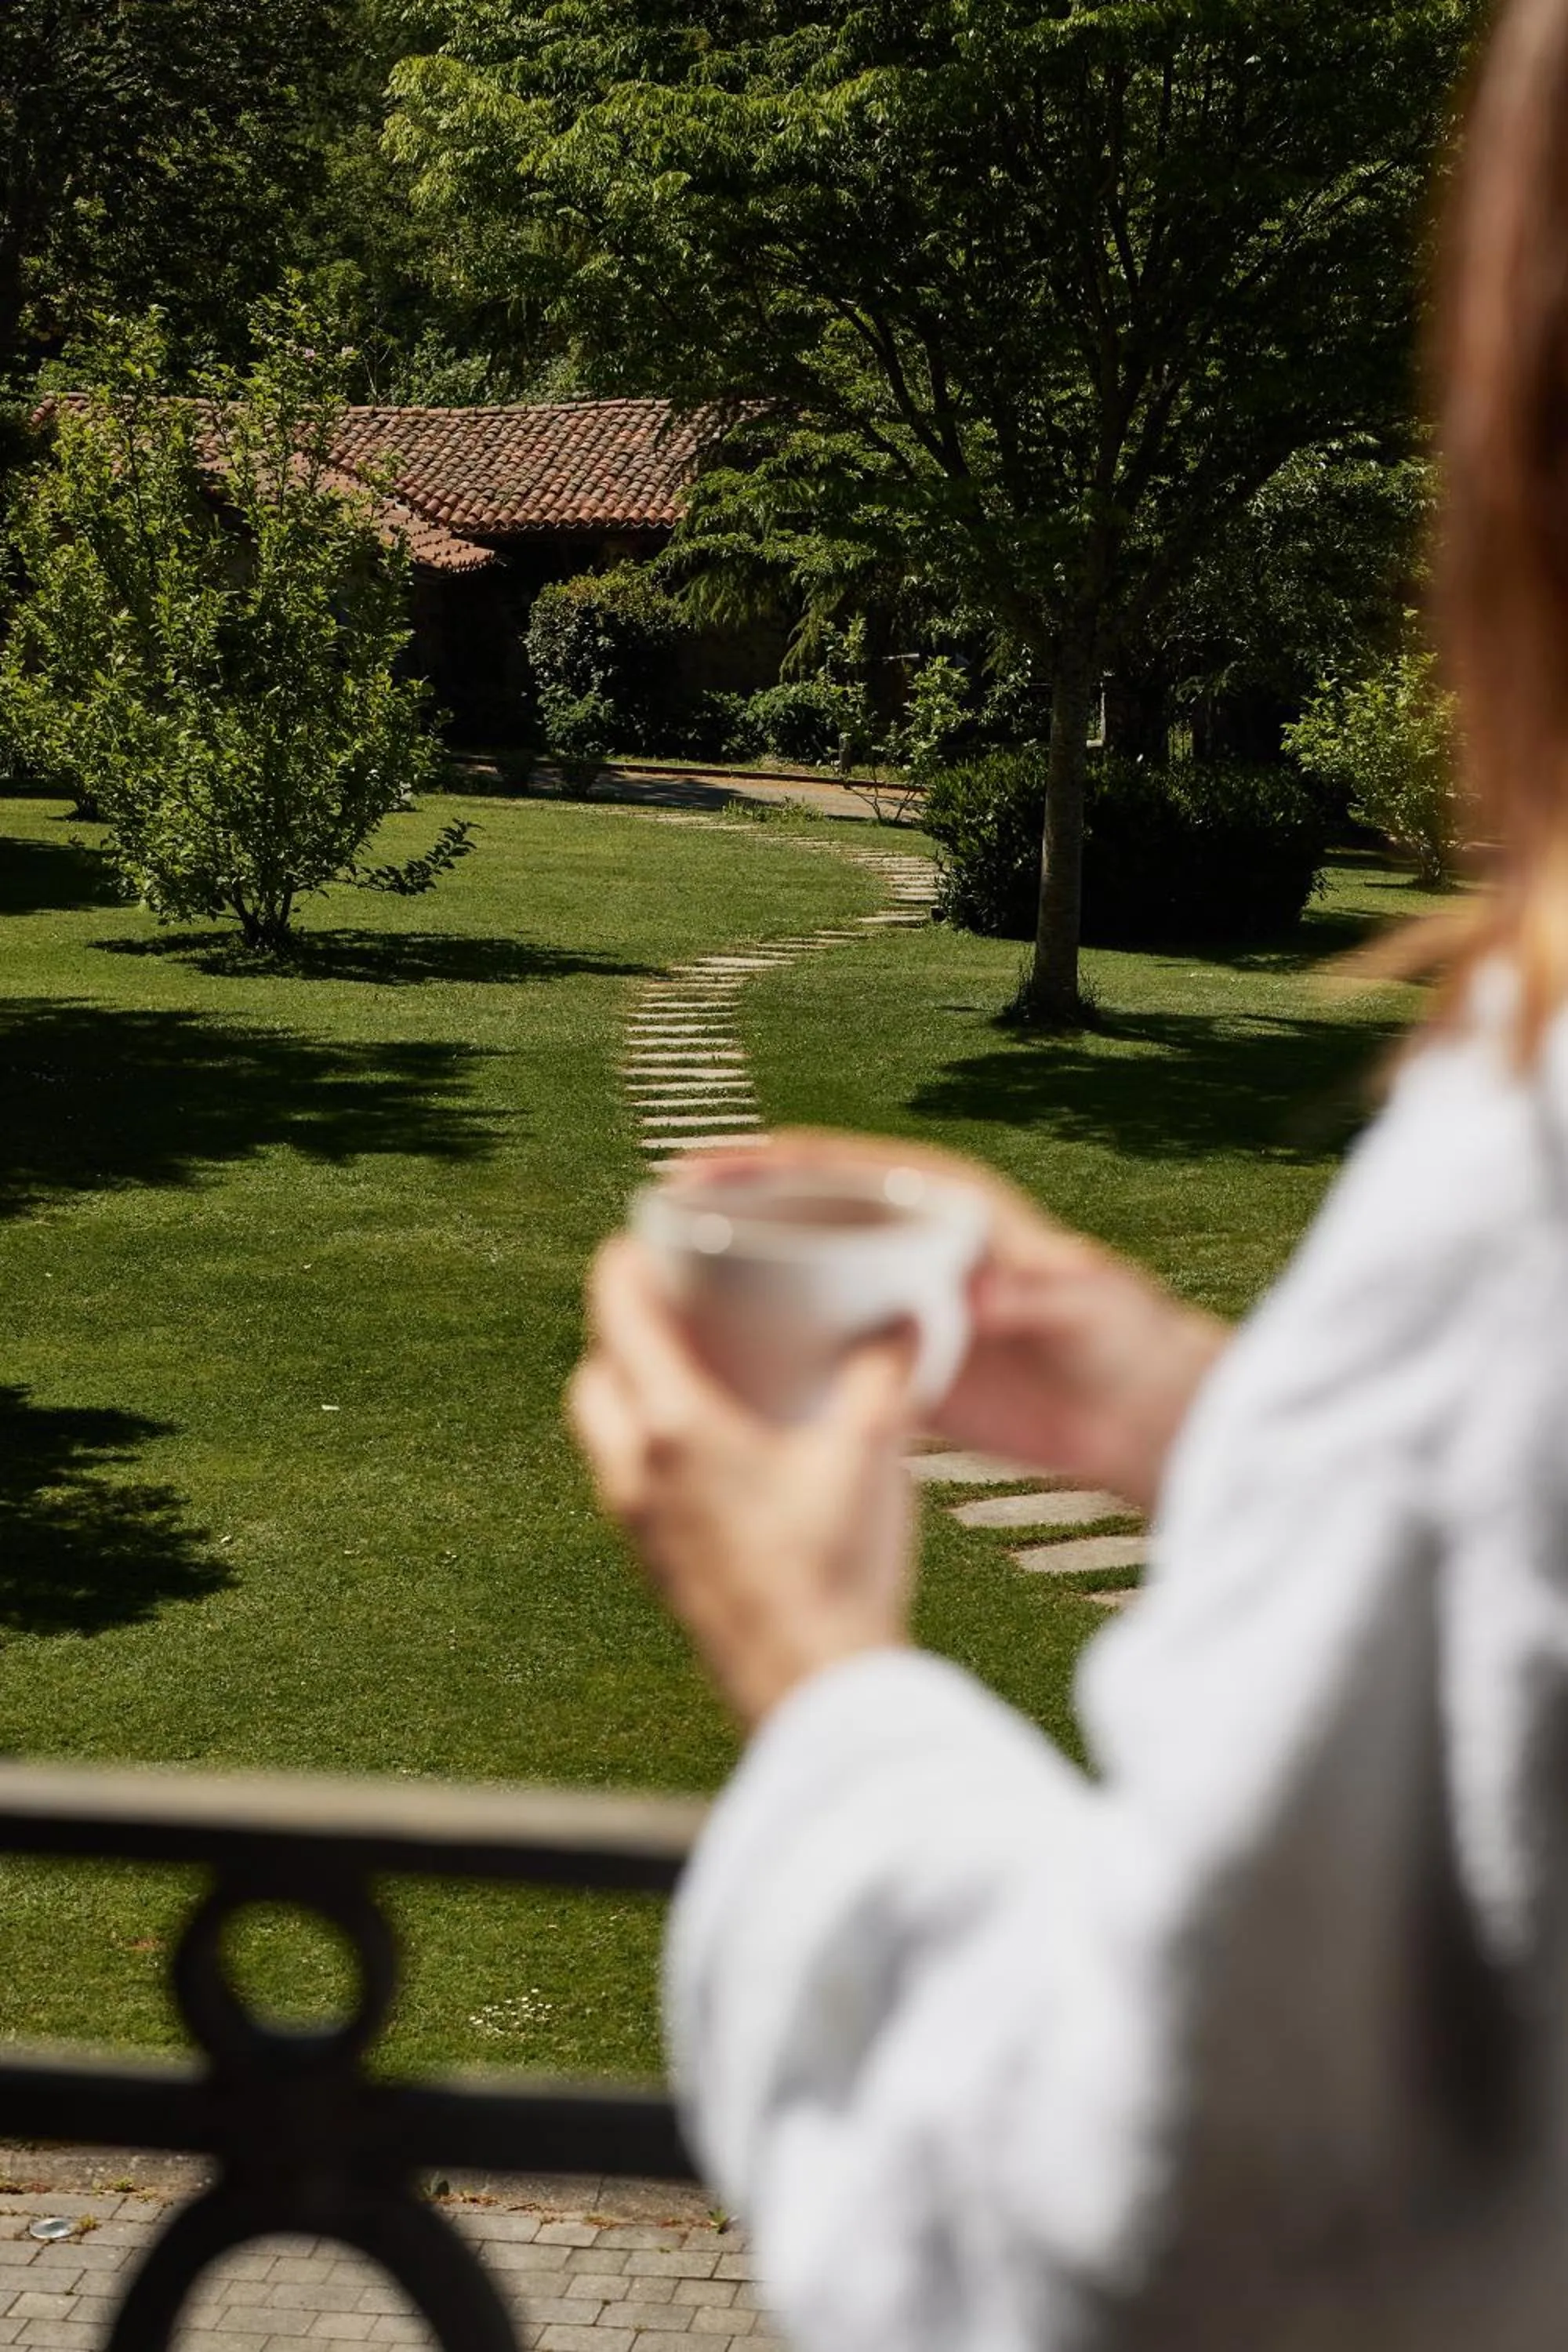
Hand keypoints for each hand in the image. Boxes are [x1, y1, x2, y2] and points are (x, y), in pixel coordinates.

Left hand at [570, 1237, 918, 1728]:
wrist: (814, 1691)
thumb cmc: (837, 1570)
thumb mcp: (869, 1455)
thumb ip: (884, 1376)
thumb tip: (906, 1314)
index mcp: (675, 1427)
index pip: (620, 1314)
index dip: (625, 1262)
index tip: (647, 1234)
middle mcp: (636, 1470)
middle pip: (595, 1373)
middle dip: (623, 1331)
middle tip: (675, 1304)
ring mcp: (639, 1524)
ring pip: (604, 1432)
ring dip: (630, 1391)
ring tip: (695, 1373)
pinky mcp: (656, 1565)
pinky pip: (629, 1480)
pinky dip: (650, 1445)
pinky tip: (717, 1452)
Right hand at [678, 1133, 1230, 1513]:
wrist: (1139, 1414)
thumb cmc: (1122, 1339)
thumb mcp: (1085, 1303)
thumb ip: (1038, 1289)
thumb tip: (981, 1291)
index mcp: (943, 1205)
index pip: (836, 1170)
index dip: (761, 1166)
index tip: (695, 1173)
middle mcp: (910, 1242)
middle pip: (800, 1214)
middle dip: (727, 1215)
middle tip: (647, 1228)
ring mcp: (899, 1300)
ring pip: (800, 1276)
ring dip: (737, 1279)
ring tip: (659, 1295)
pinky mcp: (899, 1358)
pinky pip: (821, 1341)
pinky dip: (773, 1346)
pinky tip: (720, 1368)